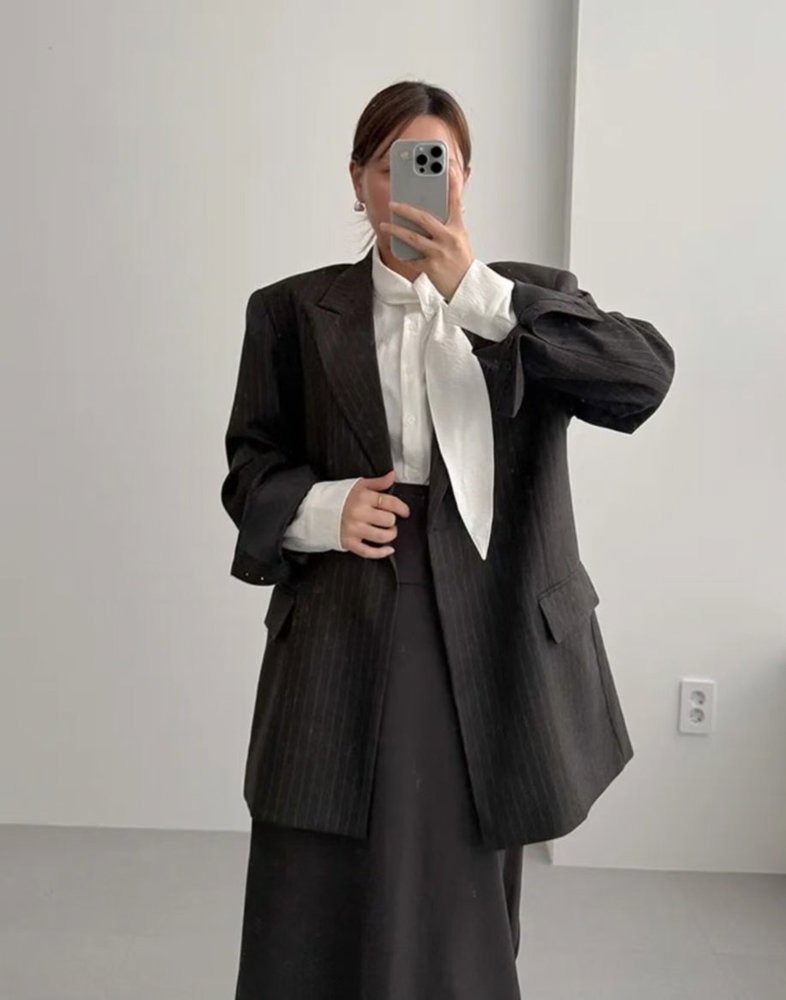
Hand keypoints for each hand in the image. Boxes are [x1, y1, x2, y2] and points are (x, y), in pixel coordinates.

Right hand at [340, 469, 409, 558]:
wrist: (318, 509)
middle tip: (389, 519)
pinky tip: (388, 549)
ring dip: (390, 535)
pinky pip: (369, 552)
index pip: (390, 503)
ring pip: (382, 536)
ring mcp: (354, 529)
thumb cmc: (341, 497)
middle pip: (388, 520)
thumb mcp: (360, 485)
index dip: (402, 508)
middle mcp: (359, 513)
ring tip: (388, 531)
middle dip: (392, 521)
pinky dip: (381, 553)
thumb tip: (393, 475)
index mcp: (363, 497)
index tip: (404, 511)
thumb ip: (379, 482)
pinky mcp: (349, 542)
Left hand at [379, 162, 473, 300]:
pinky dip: (402, 253)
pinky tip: (393, 247)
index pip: (456, 201)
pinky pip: (412, 258)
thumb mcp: (460, 238)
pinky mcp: (431, 268)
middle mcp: (449, 238)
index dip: (453, 182)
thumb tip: (432, 211)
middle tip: (393, 204)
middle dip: (406, 210)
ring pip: (413, 238)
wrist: (467, 287)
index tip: (448, 166)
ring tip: (384, 225)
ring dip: (396, 231)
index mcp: (458, 228)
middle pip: (424, 219)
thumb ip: (448, 223)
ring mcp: (439, 253)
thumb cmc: (461, 261)